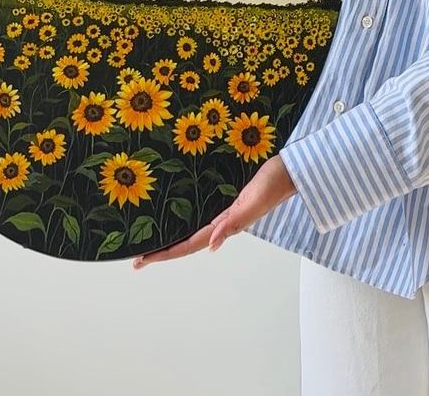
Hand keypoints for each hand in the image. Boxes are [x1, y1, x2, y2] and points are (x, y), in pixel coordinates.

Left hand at [132, 154, 295, 267]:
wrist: (290, 168)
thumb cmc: (274, 182)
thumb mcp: (254, 202)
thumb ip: (234, 223)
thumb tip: (210, 247)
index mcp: (227, 224)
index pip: (190, 245)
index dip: (166, 254)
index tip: (142, 261)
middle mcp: (224, 221)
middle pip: (187, 242)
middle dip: (163, 251)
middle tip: (138, 258)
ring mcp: (226, 211)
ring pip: (193, 231)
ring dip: (173, 240)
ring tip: (153, 242)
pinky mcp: (229, 199)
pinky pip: (202, 216)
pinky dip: (186, 222)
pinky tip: (180, 218)